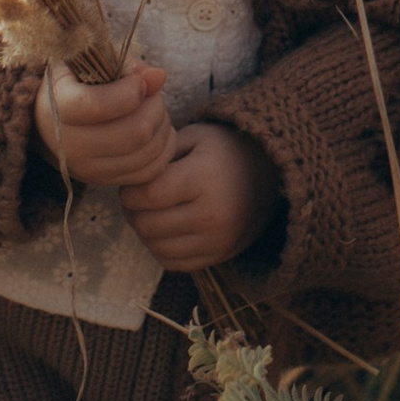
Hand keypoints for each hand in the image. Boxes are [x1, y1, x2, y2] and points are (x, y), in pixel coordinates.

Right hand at [37, 61, 176, 191]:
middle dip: (155, 106)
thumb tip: (158, 76)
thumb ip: (124, 65)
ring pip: (147, 153)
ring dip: (162, 126)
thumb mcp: (89, 62)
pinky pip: (149, 171)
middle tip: (153, 94)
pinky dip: (162, 148)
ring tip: (155, 109)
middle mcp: (69, 145)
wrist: (48, 122)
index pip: (100, 104)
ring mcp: (87, 169)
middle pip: (134, 133)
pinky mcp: (105, 182)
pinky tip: (156, 130)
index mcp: (58, 106)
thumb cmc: (74, 83)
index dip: (131, 90)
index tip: (137, 80)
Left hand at [121, 121, 279, 272]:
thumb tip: (129, 176)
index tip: (132, 184)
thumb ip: (160, 154)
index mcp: (204, 179)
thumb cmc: (224, 151)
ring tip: (151, 213)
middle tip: (137, 199)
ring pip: (156, 247)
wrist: (270, 175)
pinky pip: (173, 263)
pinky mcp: (218, 256)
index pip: (148, 195)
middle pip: (148, 224)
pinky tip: (166, 230)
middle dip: (133, 211)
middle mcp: (212, 215)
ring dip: (145, 232)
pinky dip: (161, 249)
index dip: (130, 191)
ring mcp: (217, 241)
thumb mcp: (195, 137)